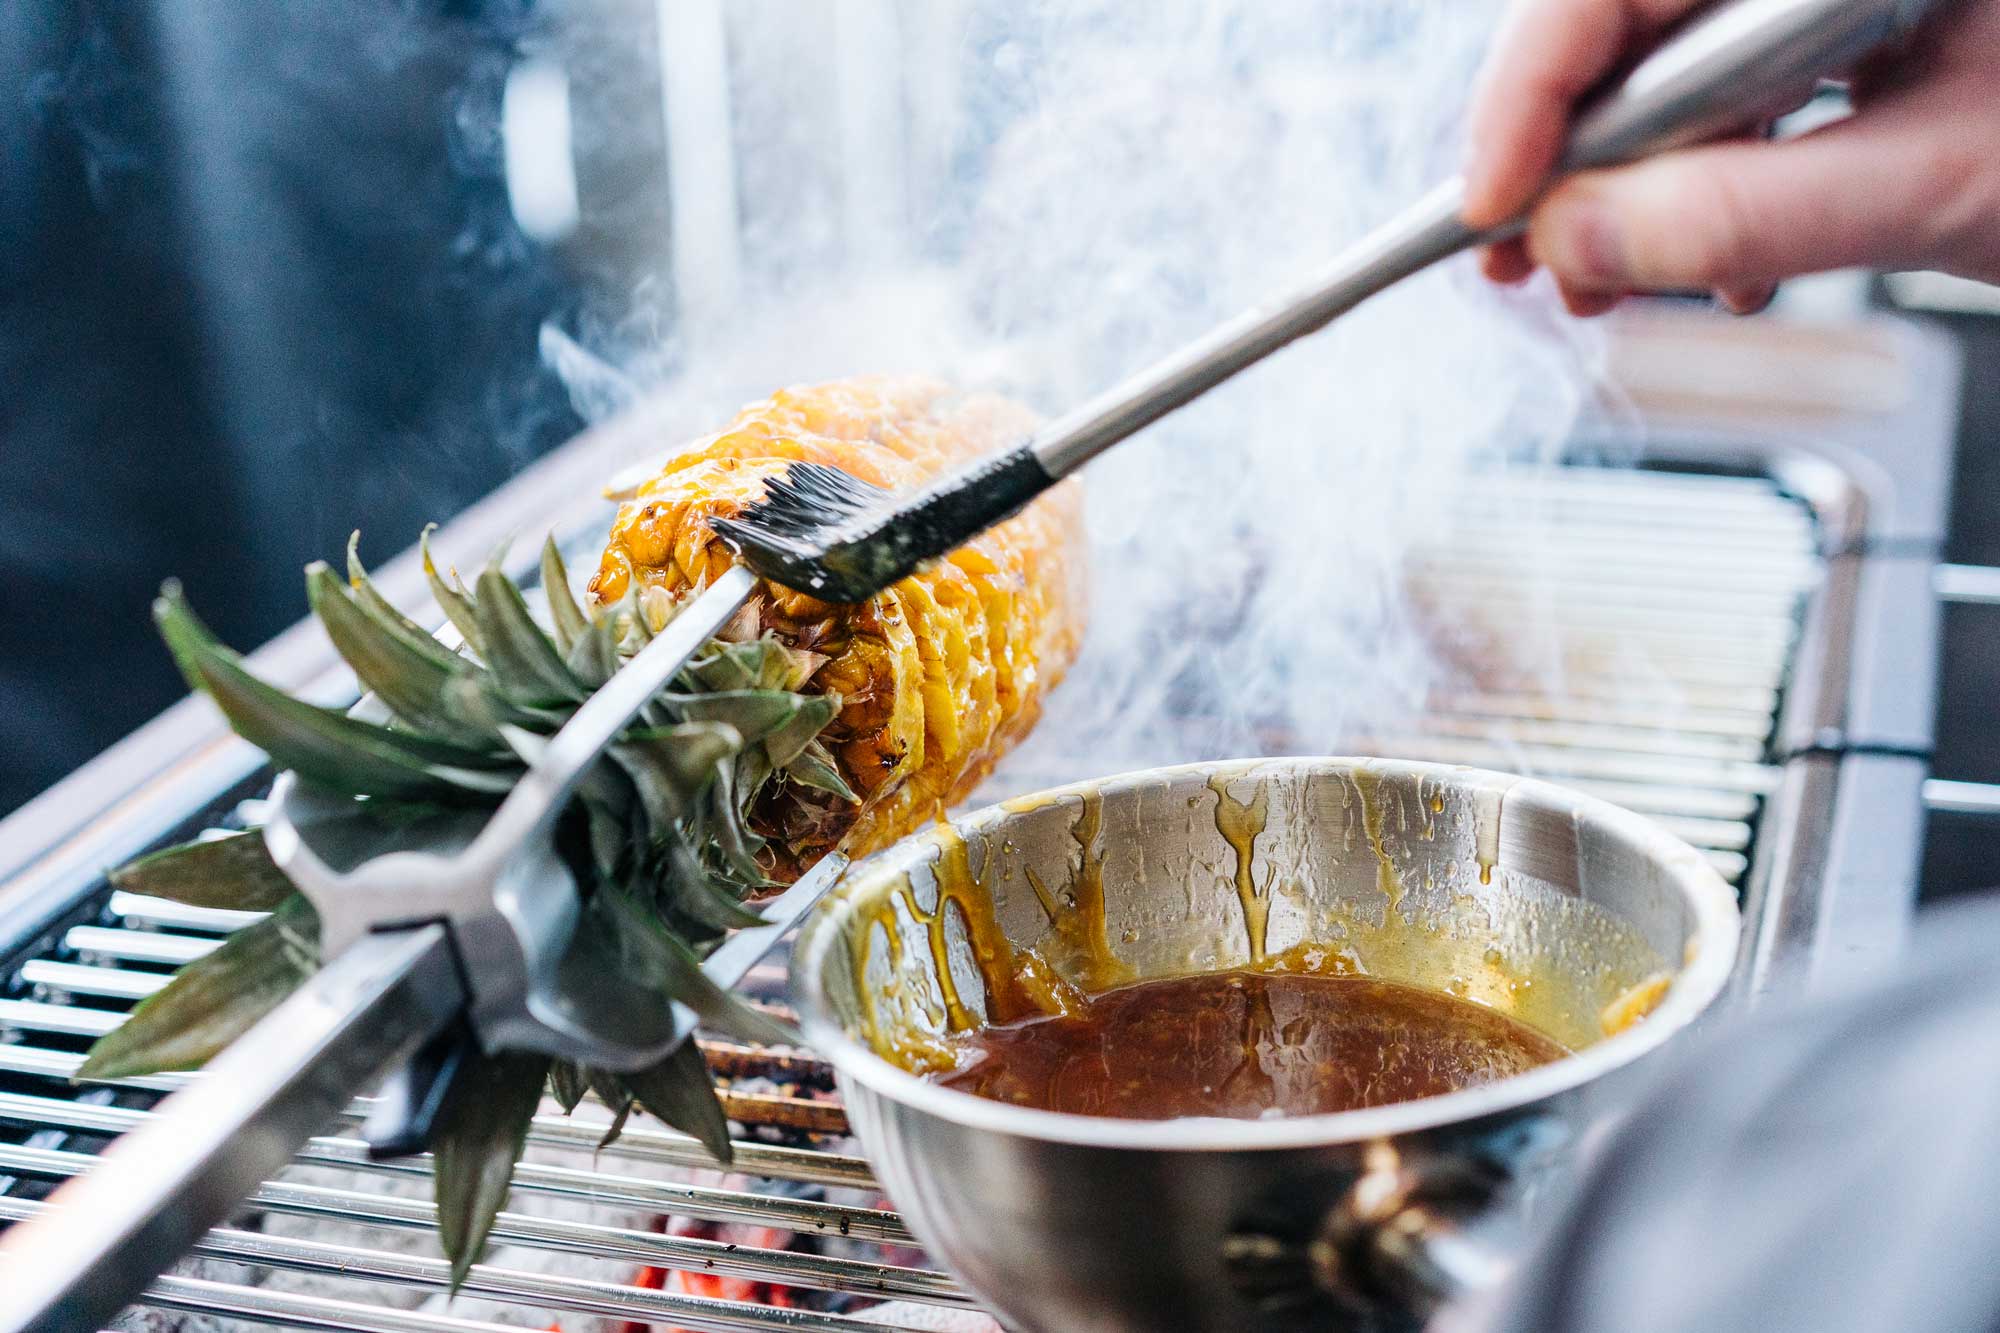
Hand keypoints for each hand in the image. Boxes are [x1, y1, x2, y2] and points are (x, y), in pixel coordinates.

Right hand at [1462, 0, 1999, 314]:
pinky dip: (1710, 180)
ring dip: (1633, 183)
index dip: (1531, 91)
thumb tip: (1578, 239)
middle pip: (1636, 19)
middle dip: (1573, 151)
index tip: (1485, 204)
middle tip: (1526, 258)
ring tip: (1616, 280)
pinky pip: (1739, 85)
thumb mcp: (1940, 186)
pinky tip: (1727, 254)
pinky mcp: (1856, 27)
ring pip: (1676, 60)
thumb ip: (1748, 214)